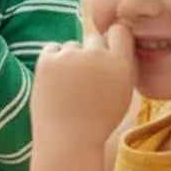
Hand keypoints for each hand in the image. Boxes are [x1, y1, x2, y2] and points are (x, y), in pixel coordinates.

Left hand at [33, 23, 135, 146]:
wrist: (67, 139)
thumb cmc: (98, 119)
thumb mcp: (123, 93)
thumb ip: (123, 65)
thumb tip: (118, 36)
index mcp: (121, 65)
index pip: (120, 31)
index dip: (113, 41)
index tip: (109, 53)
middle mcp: (97, 56)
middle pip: (94, 38)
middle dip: (91, 53)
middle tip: (87, 80)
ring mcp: (70, 56)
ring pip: (72, 46)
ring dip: (71, 60)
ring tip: (71, 88)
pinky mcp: (47, 59)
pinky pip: (52, 49)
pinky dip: (53, 61)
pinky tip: (57, 84)